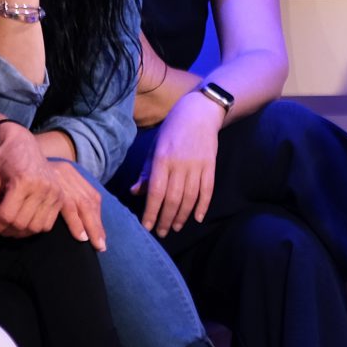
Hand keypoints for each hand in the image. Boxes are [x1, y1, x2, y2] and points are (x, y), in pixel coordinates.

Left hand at [0, 122, 68, 240]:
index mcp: (23, 181)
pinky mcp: (60, 197)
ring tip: (10, 226)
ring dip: (20, 232)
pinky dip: (34, 228)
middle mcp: (42, 188)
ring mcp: (54, 193)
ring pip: (35, 227)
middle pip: (22, 223)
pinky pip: (48, 224)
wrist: (24, 146)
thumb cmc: (2, 162)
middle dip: (5, 230)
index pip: (7, 215)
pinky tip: (24, 221)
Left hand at [132, 90, 221, 234]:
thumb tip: (135, 192)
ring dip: (182, 215)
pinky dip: (203, 205)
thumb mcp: (154, 148)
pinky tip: (197, 217)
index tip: (147, 227)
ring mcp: (197, 165)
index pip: (155, 192)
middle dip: (165, 218)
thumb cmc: (171, 131)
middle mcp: (180, 164)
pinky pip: (207, 190)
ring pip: (190, 197)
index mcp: (162, 160)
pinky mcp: (210, 165)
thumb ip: (146, 171)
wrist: (199, 113)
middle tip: (161, 232)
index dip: (151, 212)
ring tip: (175, 227)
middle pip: (173, 198)